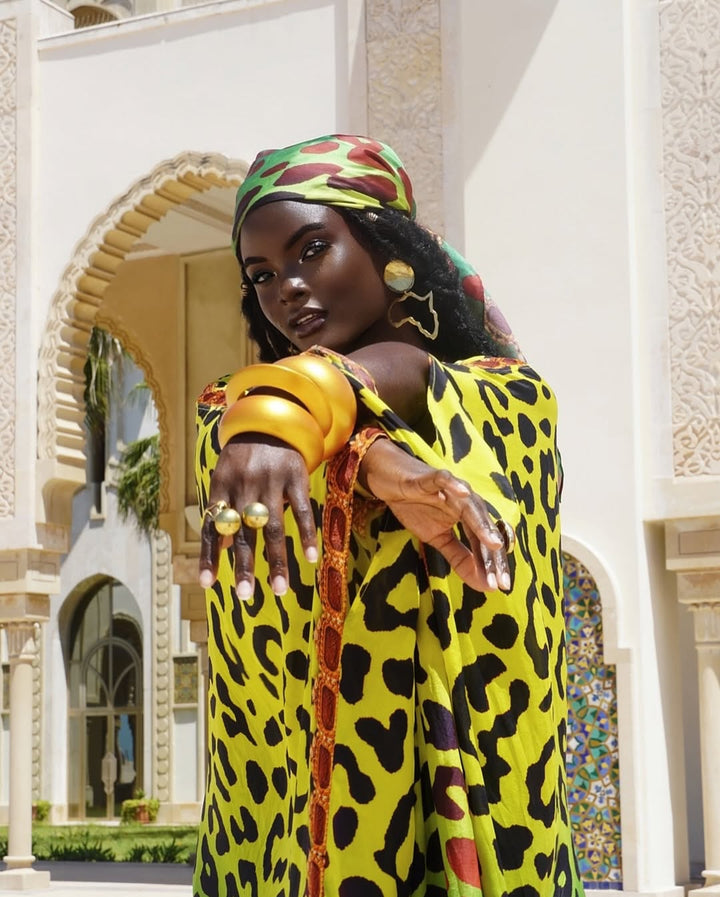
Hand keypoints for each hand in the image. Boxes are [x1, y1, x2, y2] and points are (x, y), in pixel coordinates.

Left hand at [199, 435, 318, 597]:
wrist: (269, 420)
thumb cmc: (243, 457)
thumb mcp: (224, 476)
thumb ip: (221, 508)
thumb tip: (218, 548)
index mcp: (221, 485)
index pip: (212, 526)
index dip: (209, 556)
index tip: (207, 585)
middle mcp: (244, 484)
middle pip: (243, 533)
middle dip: (244, 566)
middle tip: (245, 596)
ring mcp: (271, 481)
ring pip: (273, 528)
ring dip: (277, 561)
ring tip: (279, 590)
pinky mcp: (295, 477)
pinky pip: (302, 511)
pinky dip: (307, 535)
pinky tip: (311, 558)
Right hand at [360, 438, 512, 591]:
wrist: (390, 479)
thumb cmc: (416, 506)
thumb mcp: (437, 538)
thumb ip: (460, 559)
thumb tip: (483, 585)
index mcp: (469, 517)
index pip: (483, 543)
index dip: (491, 564)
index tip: (500, 586)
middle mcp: (465, 502)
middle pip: (482, 528)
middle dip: (491, 554)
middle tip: (498, 578)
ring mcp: (449, 489)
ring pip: (469, 506)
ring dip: (481, 524)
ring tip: (494, 543)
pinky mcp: (429, 477)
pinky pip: (443, 479)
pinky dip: (453, 484)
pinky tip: (464, 493)